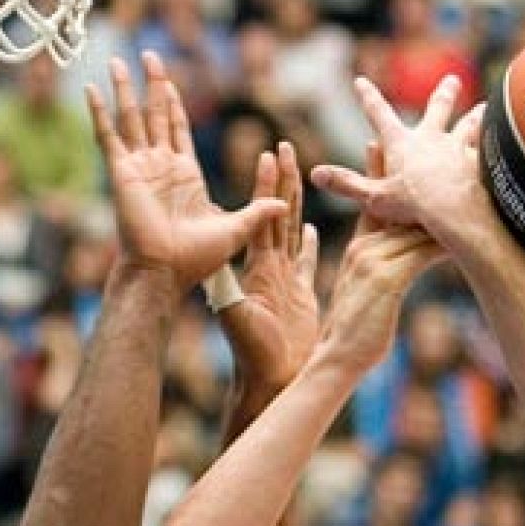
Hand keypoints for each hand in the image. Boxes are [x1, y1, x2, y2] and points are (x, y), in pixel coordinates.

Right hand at [86, 52, 284, 287]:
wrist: (167, 272)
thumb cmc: (198, 259)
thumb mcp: (237, 228)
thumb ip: (259, 211)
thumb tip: (285, 203)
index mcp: (183, 173)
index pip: (177, 128)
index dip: (173, 103)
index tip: (170, 80)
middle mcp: (159, 165)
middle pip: (154, 114)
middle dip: (153, 84)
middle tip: (149, 54)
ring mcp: (139, 167)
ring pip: (130, 118)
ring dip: (124, 89)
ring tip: (118, 60)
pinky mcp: (122, 172)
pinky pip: (108, 136)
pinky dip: (99, 113)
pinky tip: (91, 89)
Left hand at [222, 141, 320, 392]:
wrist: (268, 380)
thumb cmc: (253, 354)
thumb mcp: (237, 318)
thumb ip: (228, 292)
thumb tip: (212, 268)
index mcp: (258, 266)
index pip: (263, 216)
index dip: (267, 185)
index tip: (269, 153)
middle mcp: (270, 266)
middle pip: (278, 213)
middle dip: (283, 180)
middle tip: (284, 145)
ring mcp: (285, 278)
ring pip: (293, 229)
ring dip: (295, 200)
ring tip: (301, 172)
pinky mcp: (301, 294)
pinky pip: (307, 260)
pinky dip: (309, 242)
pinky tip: (312, 226)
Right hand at [310, 75, 486, 241]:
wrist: (457, 209)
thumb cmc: (415, 205)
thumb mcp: (375, 198)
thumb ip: (347, 185)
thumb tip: (315, 174)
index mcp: (402, 145)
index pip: (379, 115)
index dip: (368, 98)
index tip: (361, 81)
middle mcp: (432, 139)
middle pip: (436, 110)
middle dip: (442, 94)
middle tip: (451, 79)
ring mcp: (458, 148)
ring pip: (469, 126)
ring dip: (476, 117)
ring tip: (487, 107)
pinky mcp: (480, 162)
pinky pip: (488, 151)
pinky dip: (495, 147)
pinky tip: (505, 145)